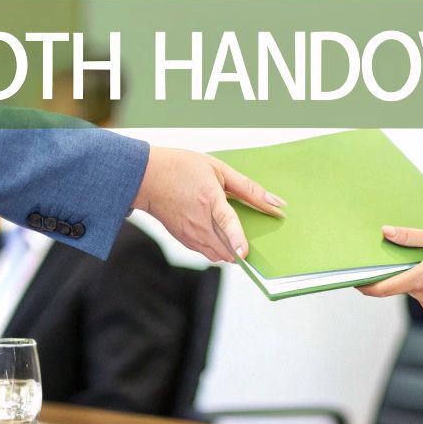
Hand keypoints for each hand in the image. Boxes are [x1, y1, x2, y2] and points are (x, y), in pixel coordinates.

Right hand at [132, 146, 284, 262]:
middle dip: (244, 249)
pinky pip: (208, 253)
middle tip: (256, 243)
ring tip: (240, 239)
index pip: (226, 222)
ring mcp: (190, 233)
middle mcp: (199, 220)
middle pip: (227, 246)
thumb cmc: (182, 168)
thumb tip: (275, 202)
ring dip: (233, 251)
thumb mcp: (218, 169)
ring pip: (219, 254)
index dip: (236, 238)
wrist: (147, 178)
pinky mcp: (184, 240)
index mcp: (209, 198)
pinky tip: (221, 236)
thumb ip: (247, 188)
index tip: (245, 253)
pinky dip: (220, 249)